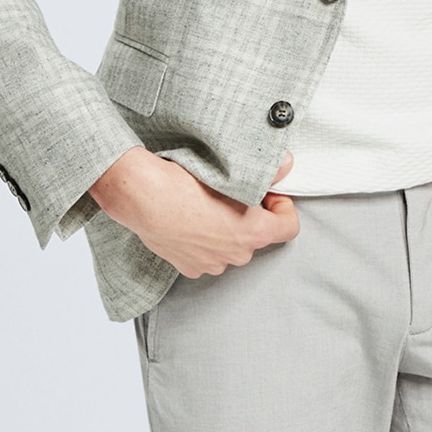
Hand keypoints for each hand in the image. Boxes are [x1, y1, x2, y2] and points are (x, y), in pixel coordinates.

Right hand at [89, 148, 299, 275]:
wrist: (142, 197)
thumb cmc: (184, 183)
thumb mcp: (230, 173)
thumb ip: (267, 172)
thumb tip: (287, 165)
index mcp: (253, 233)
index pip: (289, 228)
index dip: (282, 206)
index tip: (268, 192)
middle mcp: (236, 255)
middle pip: (257, 236)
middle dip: (250, 216)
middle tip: (233, 193)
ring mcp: (212, 264)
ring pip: (230, 246)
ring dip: (225, 229)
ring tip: (206, 205)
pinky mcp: (189, 267)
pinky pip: (206, 254)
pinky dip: (203, 240)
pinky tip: (189, 221)